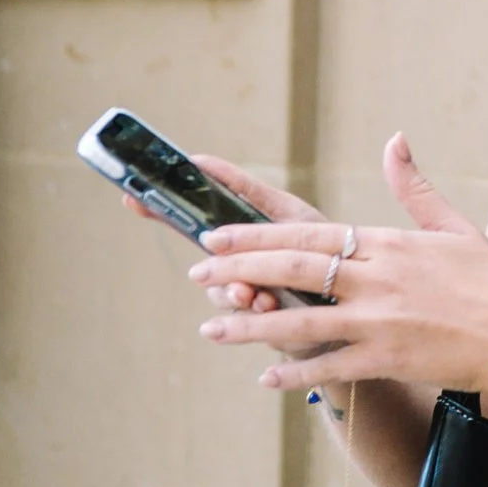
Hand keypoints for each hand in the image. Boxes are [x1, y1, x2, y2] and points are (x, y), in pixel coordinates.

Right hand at [121, 152, 321, 313]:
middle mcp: (238, 270)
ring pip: (223, 296)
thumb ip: (245, 190)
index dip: (158, 209)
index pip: (189, 223)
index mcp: (239, 239)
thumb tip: (199, 160)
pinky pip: (251, 322)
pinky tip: (268, 304)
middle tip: (211, 265)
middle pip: (205, 268)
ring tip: (252, 294)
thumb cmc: (321, 246)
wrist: (355, 297)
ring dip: (233, 294)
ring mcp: (250, 299)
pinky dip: (258, 312)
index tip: (131, 196)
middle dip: (209, 270)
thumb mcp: (285, 211)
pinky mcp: (267, 327)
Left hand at [186, 134, 487, 393]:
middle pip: (294, 270)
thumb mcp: (455, 226)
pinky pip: (330, 366)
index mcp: (389, 244)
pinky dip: (295, 371)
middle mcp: (378, 280)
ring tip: (210, 329)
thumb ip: (414, 186)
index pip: (309, 235)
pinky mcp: (388, 358)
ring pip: (301, 320)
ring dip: (251, 326)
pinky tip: (263, 376)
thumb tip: (394, 140)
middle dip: (240, 270)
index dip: (257, 237)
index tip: (218, 236)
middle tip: (198, 273)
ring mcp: (381, 321)